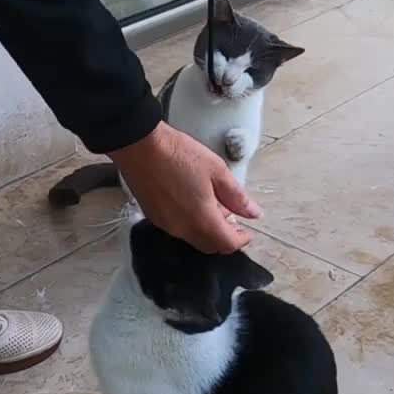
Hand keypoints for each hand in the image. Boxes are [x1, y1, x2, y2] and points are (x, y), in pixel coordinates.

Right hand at [108, 123, 260, 253]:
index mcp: (202, 220)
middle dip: (223, 237)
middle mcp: (183, 229)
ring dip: (206, 230)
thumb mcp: (217, 171)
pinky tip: (190, 202)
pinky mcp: (153, 217)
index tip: (247, 230)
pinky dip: (190, 224)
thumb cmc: (179, 154)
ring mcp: (166, 225)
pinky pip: (177, 229)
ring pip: (193, 238)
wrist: (140, 147)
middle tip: (231, 219)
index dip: (241, 240)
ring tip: (212, 206)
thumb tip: (254, 213)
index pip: (227, 244)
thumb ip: (237, 197)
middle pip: (209, 246)